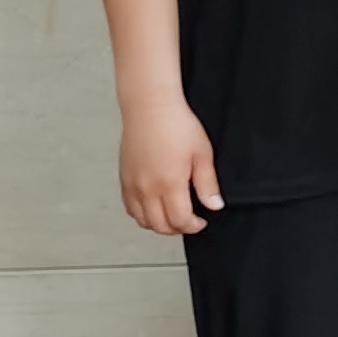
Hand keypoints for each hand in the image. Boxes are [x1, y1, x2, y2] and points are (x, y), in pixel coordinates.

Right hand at [118, 93, 221, 235]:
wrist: (150, 107)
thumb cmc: (177, 125)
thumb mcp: (202, 154)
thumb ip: (207, 184)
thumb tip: (214, 206)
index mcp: (169, 184)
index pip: (179, 221)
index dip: (192, 226)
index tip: (201, 221)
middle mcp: (147, 188)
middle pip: (159, 225)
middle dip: (177, 228)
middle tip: (189, 221)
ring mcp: (132, 184)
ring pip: (142, 220)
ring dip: (158, 224)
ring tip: (172, 215)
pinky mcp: (124, 178)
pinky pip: (129, 207)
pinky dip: (141, 214)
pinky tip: (153, 207)